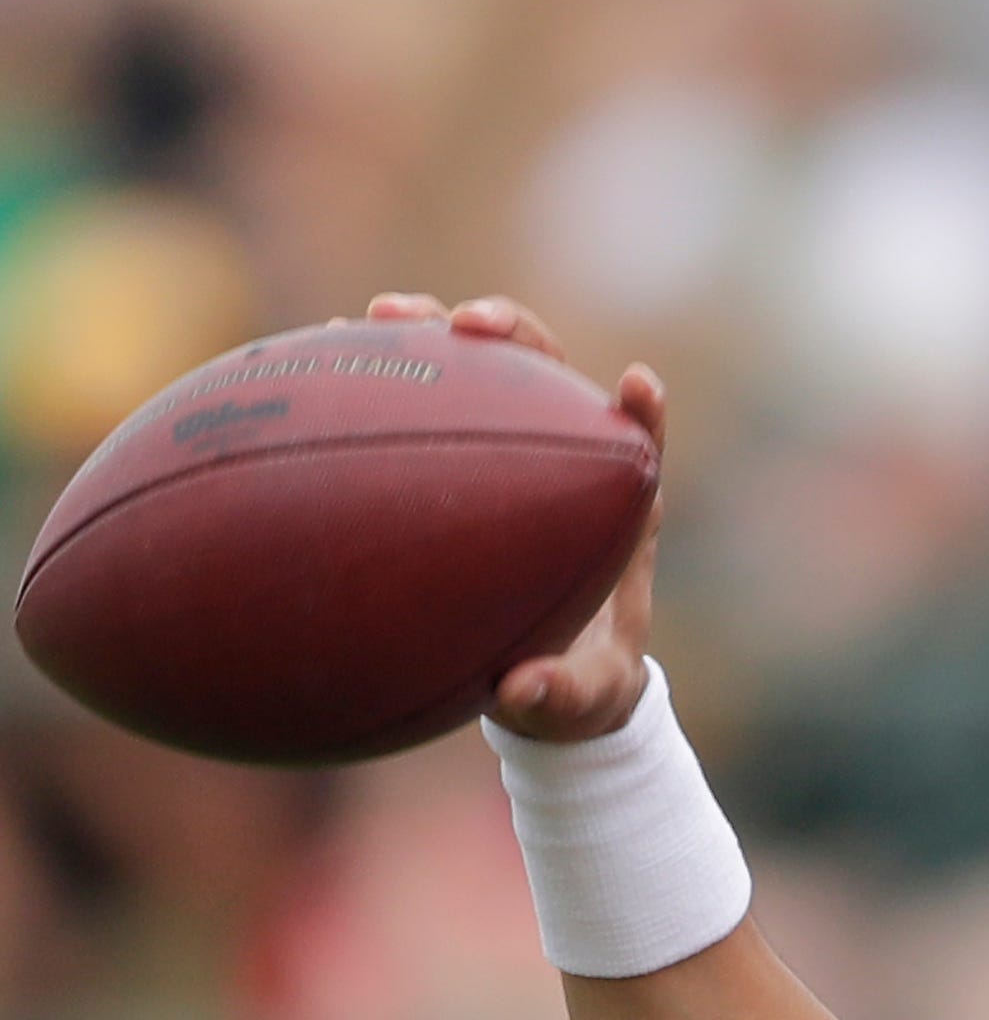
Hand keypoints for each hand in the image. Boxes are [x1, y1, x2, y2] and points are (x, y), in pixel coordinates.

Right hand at [367, 291, 667, 741]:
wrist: (545, 687)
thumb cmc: (576, 691)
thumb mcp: (578, 704)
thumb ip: (558, 697)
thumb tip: (520, 691)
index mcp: (617, 513)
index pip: (639, 445)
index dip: (642, 411)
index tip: (638, 384)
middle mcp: (564, 465)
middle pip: (548, 374)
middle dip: (513, 334)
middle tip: (467, 326)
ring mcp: (506, 453)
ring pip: (477, 371)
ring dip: (432, 331)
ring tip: (377, 315)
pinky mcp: (452, 461)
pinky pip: (416, 404)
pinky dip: (377, 378)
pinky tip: (316, 361)